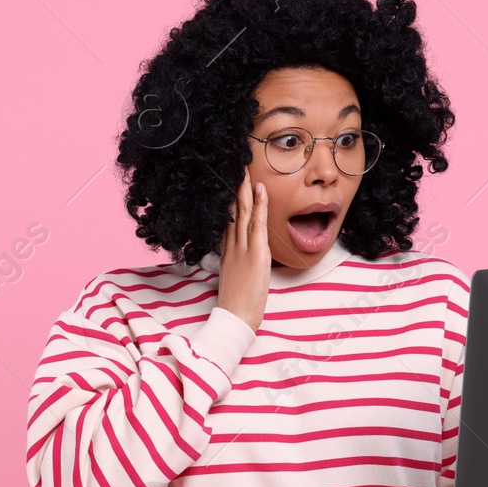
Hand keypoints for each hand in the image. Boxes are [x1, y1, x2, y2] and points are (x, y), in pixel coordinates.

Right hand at [216, 166, 270, 330]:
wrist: (235, 317)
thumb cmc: (236, 304)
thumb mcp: (233, 278)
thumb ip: (235, 263)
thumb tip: (241, 255)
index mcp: (226, 252)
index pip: (227, 222)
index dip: (228, 203)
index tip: (229, 187)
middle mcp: (231, 247)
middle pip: (232, 212)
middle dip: (234, 190)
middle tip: (236, 169)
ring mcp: (242, 248)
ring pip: (242, 213)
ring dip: (245, 190)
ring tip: (246, 171)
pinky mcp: (255, 254)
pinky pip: (257, 224)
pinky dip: (259, 205)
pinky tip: (261, 190)